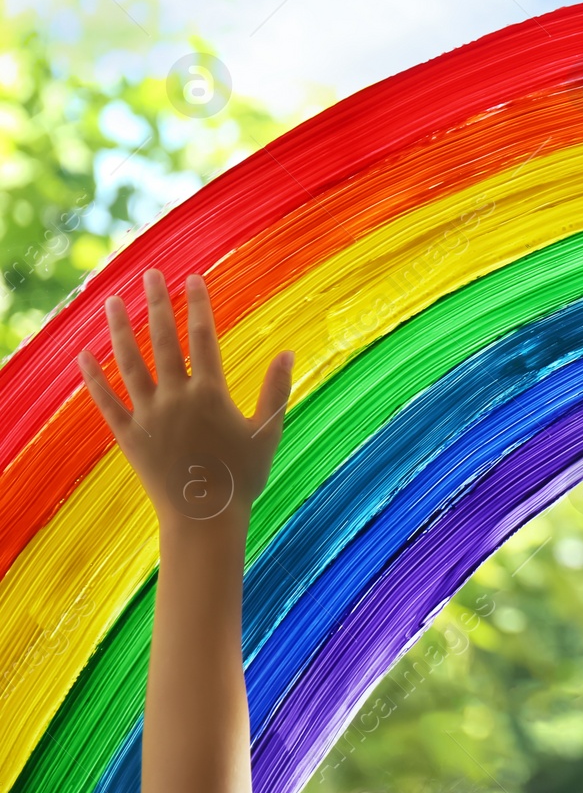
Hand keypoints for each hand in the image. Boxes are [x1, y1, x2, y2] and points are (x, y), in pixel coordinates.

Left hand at [75, 269, 294, 531]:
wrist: (204, 519)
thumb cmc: (243, 478)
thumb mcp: (267, 432)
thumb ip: (276, 390)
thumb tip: (288, 352)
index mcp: (211, 395)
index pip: (203, 338)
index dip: (198, 305)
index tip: (193, 278)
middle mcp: (176, 399)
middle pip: (164, 341)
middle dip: (158, 303)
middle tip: (151, 273)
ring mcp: (149, 416)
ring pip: (130, 363)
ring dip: (120, 329)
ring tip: (114, 300)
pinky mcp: (128, 435)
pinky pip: (106, 400)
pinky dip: (94, 377)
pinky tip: (84, 353)